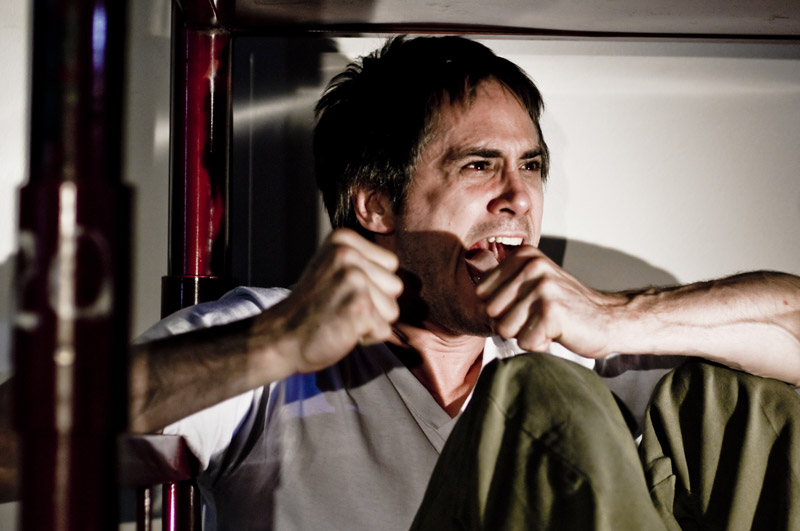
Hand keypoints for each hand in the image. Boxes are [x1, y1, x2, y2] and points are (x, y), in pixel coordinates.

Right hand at [255, 228, 402, 375]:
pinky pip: (385, 330)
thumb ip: (364, 262)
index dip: (373, 284)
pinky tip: (341, 330)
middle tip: (340, 306)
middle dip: (375, 303)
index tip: (342, 290)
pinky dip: (367, 337)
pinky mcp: (359, 308)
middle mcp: (349, 254)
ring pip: (393, 309)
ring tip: (341, 317)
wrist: (280, 337)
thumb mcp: (333, 268)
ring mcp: (354, 280)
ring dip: (372, 321)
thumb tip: (411, 271)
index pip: (390, 263)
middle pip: (396, 286)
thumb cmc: (312, 307)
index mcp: (344, 239)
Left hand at [475, 246, 624, 356]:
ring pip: (505, 329)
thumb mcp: (532, 281)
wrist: (607, 319)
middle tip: (538, 318)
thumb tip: (470, 264)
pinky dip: (540, 345)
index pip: (482, 293)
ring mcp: (542, 287)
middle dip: (511, 324)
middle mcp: (532, 266)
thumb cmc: (565, 306)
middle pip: (491, 312)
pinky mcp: (552, 311)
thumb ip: (503, 278)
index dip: (501, 309)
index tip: (525, 306)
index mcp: (523, 256)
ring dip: (526, 335)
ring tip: (547, 325)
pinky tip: (557, 333)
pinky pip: (525, 342)